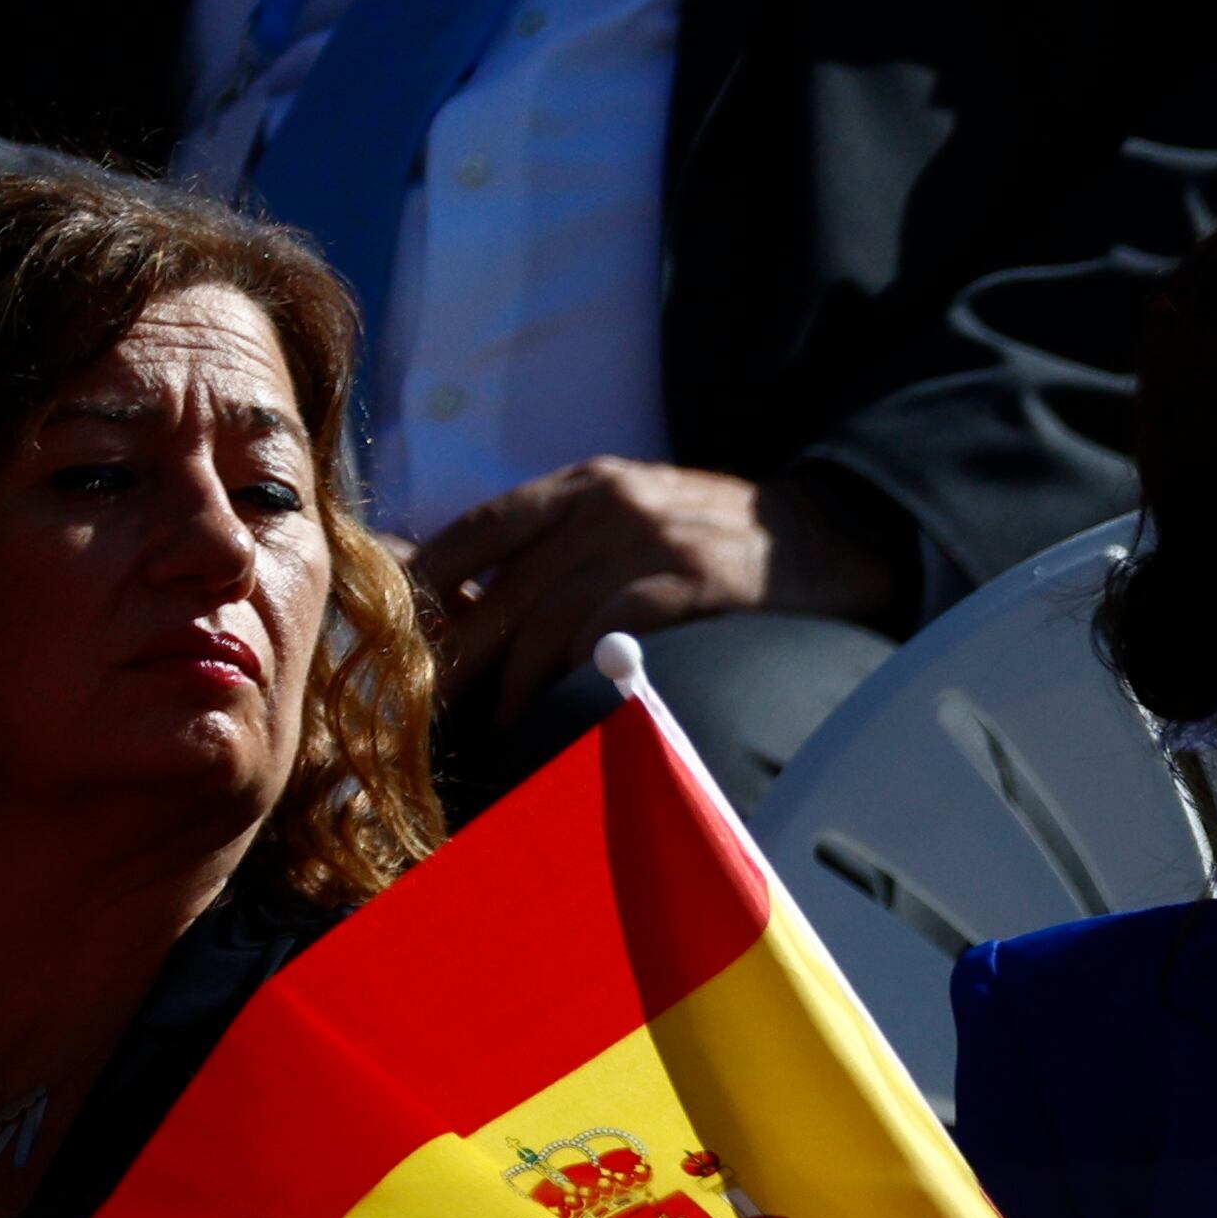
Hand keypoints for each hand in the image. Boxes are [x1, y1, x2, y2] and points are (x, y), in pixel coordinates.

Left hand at [412, 458, 901, 722]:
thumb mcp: (635, 518)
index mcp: (583, 486)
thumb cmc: (720, 543)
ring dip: (511, 686)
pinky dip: (571, 680)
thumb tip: (477, 607)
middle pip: (498, 588)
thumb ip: (564, 548)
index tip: (386, 638)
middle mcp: (604, 507)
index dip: (421, 587)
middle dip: (450, 656)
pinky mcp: (688, 585)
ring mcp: (647, 543)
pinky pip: (604, 637)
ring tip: (498, 731)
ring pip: (542, 621)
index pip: (475, 530)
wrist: (830, 536)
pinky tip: (558, 716)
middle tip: (414, 710)